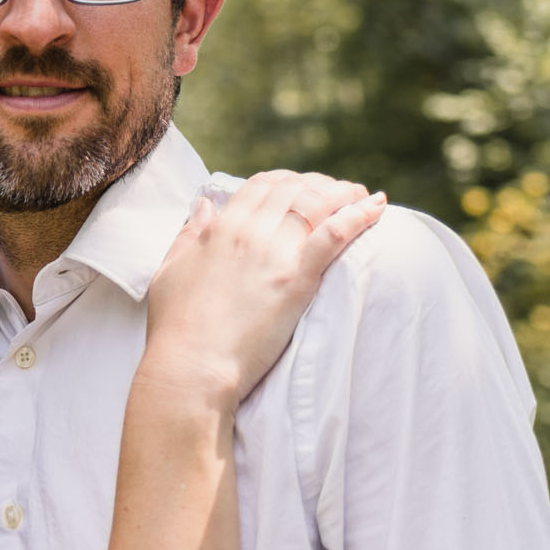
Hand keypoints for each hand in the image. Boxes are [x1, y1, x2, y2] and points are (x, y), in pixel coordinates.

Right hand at [143, 172, 385, 408]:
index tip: (303, 187)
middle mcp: (250, 233)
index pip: (261, 185)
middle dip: (320, 185)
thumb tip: (206, 204)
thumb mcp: (170, 271)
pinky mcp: (297, 280)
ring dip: (346, 194)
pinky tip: (379, 207)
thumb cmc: (176, 328)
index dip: (286, 180)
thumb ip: (189, 234)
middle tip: (339, 194)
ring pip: (318, 204)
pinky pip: (335, 236)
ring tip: (364, 197)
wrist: (192, 368)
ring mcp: (275, 254)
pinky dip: (360, 216)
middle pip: (294, 190)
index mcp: (221, 229)